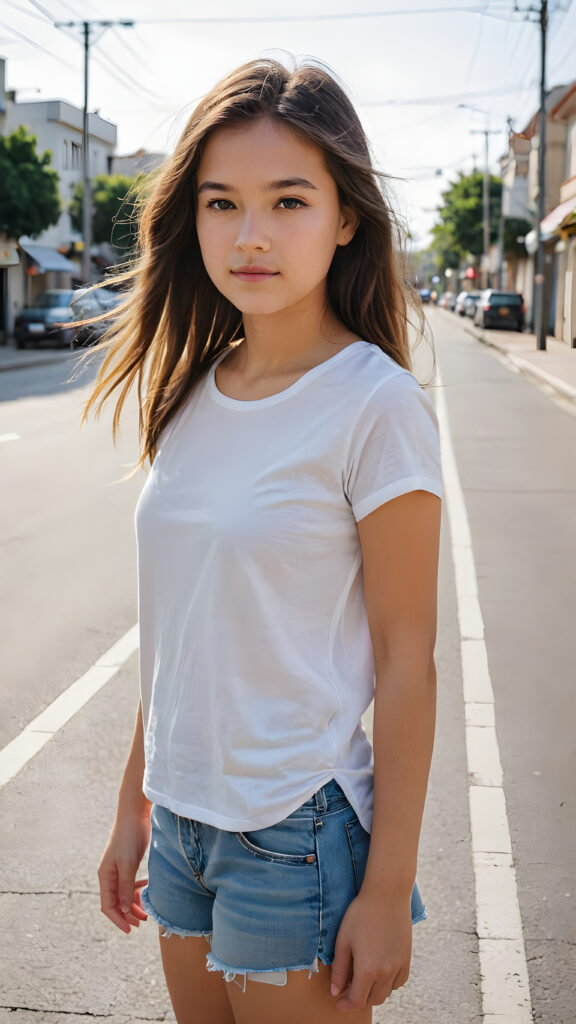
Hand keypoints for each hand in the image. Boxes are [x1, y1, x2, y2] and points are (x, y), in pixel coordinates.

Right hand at [98, 813, 150, 933]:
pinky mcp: (128, 865)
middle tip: (144, 922)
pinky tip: (147, 892)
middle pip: (116, 903)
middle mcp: (110, 876)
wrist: (135, 815)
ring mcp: (119, 870)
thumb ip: (125, 887)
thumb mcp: (128, 864)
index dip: (118, 920)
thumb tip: (122, 910)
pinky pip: (130, 885)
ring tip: (148, 911)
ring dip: (134, 904)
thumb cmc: (129, 838)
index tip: (131, 930)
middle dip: (128, 914)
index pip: (107, 906)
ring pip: (124, 895)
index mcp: (105, 877)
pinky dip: (138, 892)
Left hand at [330, 888, 412, 1011]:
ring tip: (363, 980)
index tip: (339, 1002)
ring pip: (386, 993)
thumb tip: (336, 992)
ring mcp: (399, 966)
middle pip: (372, 999)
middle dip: (358, 999)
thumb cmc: (361, 914)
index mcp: (367, 970)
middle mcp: (386, 972)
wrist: (387, 894)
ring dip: (373, 992)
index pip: (357, 1000)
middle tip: (348, 989)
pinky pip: (399, 982)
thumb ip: (340, 969)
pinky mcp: (407, 957)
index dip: (346, 1004)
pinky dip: (389, 984)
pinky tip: (380, 972)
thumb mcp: (344, 940)